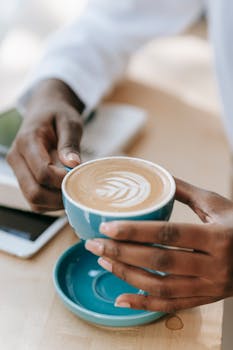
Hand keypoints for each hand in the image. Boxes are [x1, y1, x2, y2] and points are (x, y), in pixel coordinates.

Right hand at [7, 79, 83, 211]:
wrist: (45, 110)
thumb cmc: (58, 114)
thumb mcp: (69, 121)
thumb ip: (70, 143)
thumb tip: (72, 164)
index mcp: (27, 141)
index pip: (42, 173)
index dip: (62, 180)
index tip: (78, 176)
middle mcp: (16, 158)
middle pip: (34, 192)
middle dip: (58, 197)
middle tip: (78, 190)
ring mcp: (18, 171)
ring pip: (33, 201)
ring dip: (55, 203)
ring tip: (73, 191)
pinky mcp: (23, 179)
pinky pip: (35, 201)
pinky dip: (51, 203)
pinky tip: (64, 192)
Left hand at [85, 179, 232, 311]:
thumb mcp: (216, 204)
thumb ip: (185, 191)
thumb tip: (157, 176)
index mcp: (217, 236)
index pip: (169, 234)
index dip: (135, 231)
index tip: (107, 226)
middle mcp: (214, 265)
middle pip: (160, 262)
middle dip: (122, 253)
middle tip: (94, 243)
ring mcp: (209, 287)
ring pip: (161, 287)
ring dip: (128, 275)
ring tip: (104, 260)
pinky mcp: (204, 299)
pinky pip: (171, 306)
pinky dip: (143, 304)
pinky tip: (120, 298)